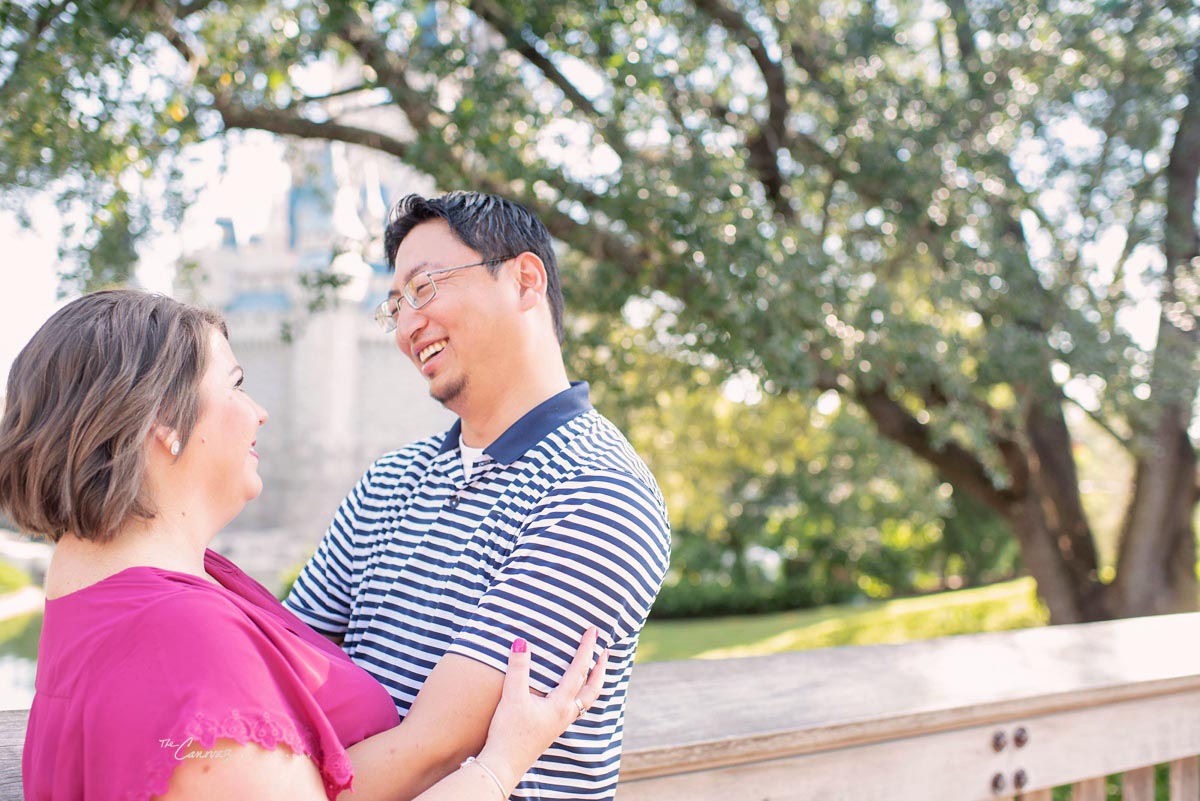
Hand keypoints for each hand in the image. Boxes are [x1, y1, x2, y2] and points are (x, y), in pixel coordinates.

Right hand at [475, 629, 608, 794]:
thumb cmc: (509, 733)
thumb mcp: (512, 697)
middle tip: (605, 651)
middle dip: (600, 669)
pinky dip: (580, 696)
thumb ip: (518, 669)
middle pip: (592, 690)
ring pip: (585, 701)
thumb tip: (521, 642)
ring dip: (592, 683)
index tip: (593, 631)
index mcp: (560, 704)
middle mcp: (565, 715)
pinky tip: (569, 695)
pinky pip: (574, 709)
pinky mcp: (551, 730)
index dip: (586, 649)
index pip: (579, 671)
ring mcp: (559, 724)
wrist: (503, 764)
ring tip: (594, 671)